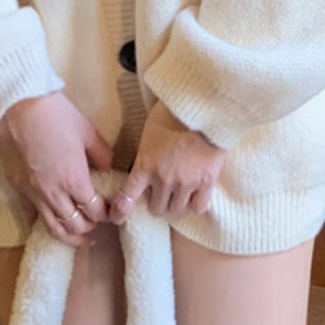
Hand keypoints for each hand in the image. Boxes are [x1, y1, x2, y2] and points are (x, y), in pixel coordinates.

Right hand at [0, 92, 112, 246]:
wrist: (17, 105)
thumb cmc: (55, 114)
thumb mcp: (88, 132)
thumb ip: (101, 155)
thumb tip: (107, 168)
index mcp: (75, 180)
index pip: (95, 211)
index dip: (105, 214)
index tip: (109, 210)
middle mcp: (54, 193)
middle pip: (76, 225)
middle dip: (90, 227)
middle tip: (96, 222)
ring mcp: (33, 193)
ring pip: (53, 227)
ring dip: (68, 236)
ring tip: (78, 238)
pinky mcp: (17, 188)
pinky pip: (31, 214)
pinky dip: (43, 221)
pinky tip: (50, 220)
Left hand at [109, 100, 224, 223]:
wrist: (203, 107)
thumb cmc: (173, 113)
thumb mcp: (149, 132)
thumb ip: (145, 154)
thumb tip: (143, 167)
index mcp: (145, 165)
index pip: (127, 197)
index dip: (120, 211)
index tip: (117, 217)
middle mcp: (164, 179)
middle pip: (156, 209)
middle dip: (156, 205)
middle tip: (159, 197)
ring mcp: (186, 183)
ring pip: (177, 211)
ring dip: (175, 207)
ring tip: (177, 200)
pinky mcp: (207, 182)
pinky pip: (199, 207)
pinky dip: (194, 206)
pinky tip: (194, 199)